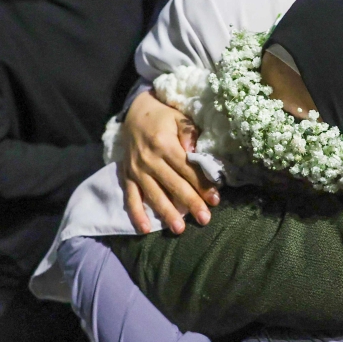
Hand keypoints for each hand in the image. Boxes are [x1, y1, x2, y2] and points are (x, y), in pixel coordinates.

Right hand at [118, 91, 218, 233]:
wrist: (134, 112)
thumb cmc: (163, 116)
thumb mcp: (179, 117)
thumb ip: (189, 133)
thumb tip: (195, 151)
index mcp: (164, 144)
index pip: (186, 169)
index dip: (202, 184)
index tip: (215, 199)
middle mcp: (149, 159)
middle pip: (173, 185)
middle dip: (190, 203)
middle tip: (205, 219)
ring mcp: (136, 169)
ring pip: (153, 194)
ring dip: (166, 213)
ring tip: (179, 229)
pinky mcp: (127, 175)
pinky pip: (130, 197)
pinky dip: (136, 214)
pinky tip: (145, 229)